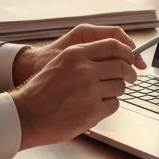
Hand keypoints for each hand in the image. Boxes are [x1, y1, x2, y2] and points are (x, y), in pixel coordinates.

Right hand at [11, 32, 143, 149]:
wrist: (28, 114)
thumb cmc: (41, 91)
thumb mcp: (60, 62)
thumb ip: (84, 57)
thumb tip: (113, 57)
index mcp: (76, 53)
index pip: (113, 44)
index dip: (127, 51)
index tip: (130, 57)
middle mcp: (85, 69)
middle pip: (122, 65)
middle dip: (130, 72)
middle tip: (130, 77)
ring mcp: (90, 90)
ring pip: (120, 86)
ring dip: (116, 90)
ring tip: (103, 94)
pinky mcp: (93, 110)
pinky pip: (114, 104)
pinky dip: (109, 106)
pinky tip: (95, 106)